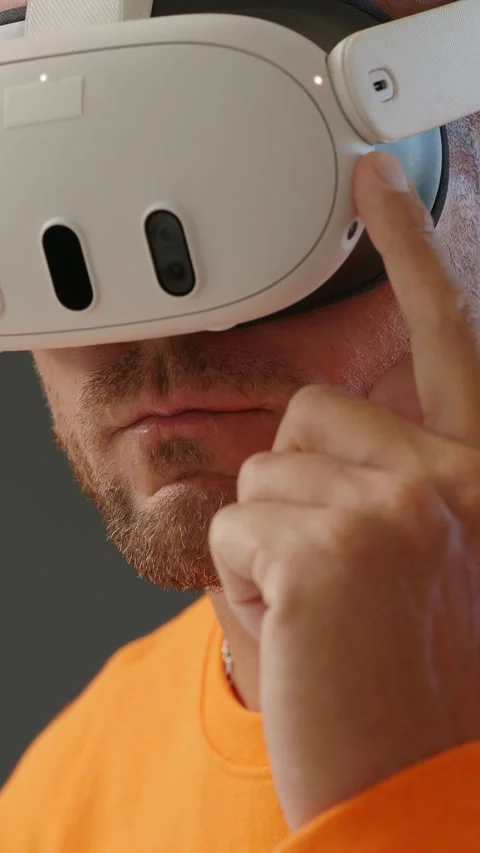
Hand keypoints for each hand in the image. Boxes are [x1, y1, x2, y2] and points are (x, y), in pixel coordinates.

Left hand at [208, 151, 479, 832]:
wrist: (426, 789)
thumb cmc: (418, 681)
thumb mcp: (428, 561)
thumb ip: (386, 482)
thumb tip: (315, 438)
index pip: (446, 334)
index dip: (413, 248)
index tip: (377, 178)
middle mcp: (460, 476)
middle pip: (310, 411)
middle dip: (297, 485)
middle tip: (339, 572)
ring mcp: (402, 505)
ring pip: (262, 465)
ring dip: (270, 536)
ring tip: (324, 607)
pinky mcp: (333, 546)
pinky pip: (231, 521)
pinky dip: (243, 577)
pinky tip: (300, 628)